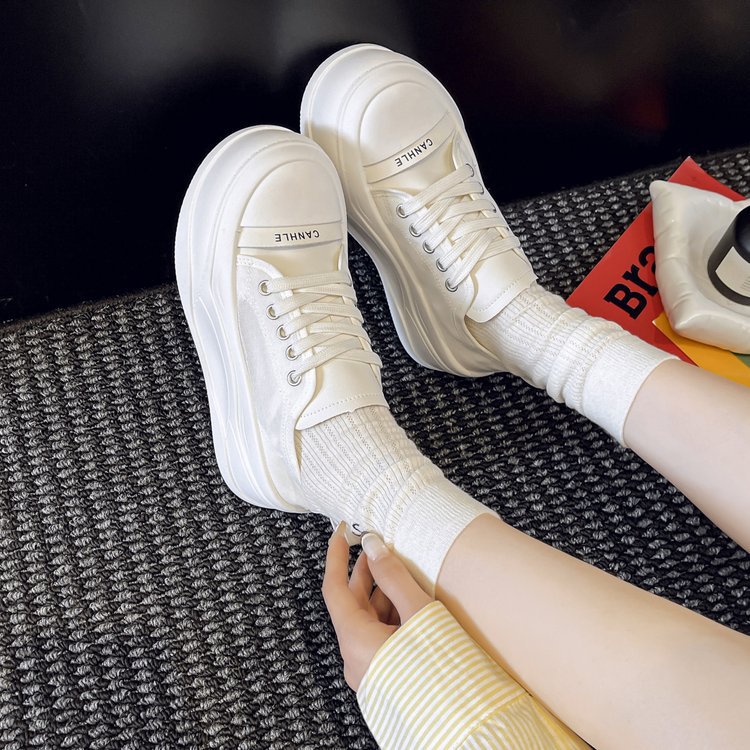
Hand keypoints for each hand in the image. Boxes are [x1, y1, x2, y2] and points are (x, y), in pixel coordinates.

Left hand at [322, 524, 432, 690]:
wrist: (468, 725)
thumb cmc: (442, 670)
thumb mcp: (419, 613)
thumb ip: (394, 577)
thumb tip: (374, 547)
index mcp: (355, 642)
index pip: (334, 589)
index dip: (336, 557)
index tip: (342, 532)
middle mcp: (356, 659)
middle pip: (351, 605)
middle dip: (364, 573)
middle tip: (378, 547)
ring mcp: (371, 671)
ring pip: (367, 622)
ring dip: (380, 593)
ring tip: (400, 571)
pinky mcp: (387, 678)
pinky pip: (379, 638)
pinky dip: (389, 614)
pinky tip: (408, 601)